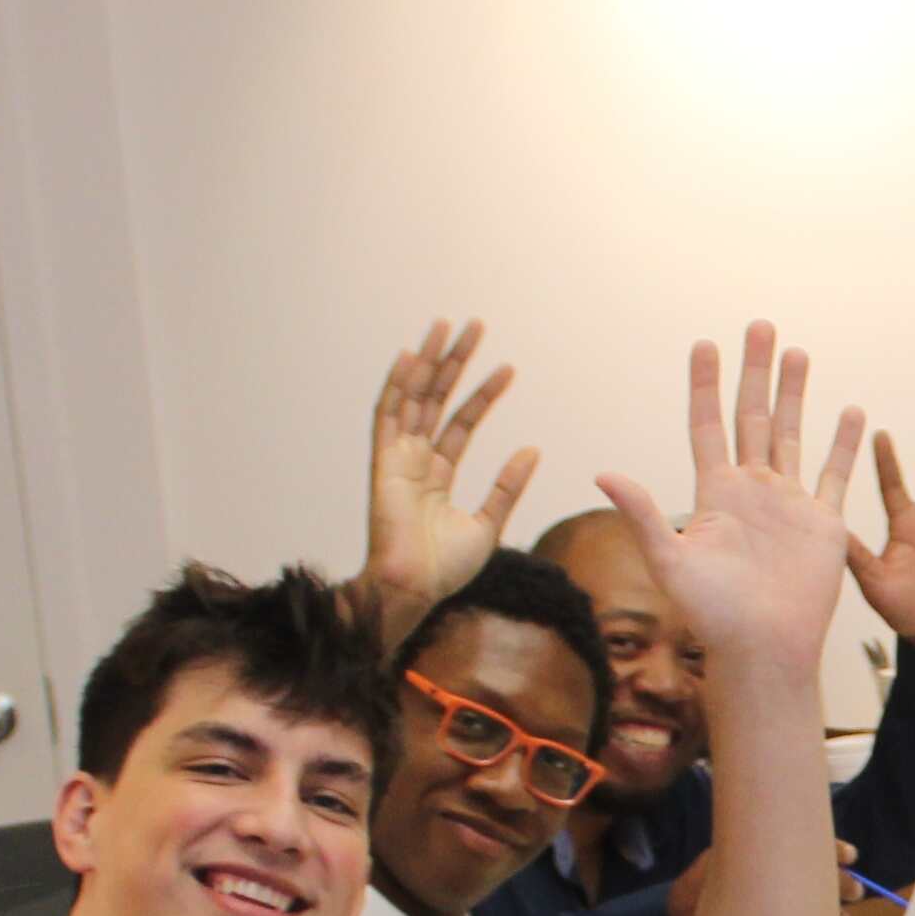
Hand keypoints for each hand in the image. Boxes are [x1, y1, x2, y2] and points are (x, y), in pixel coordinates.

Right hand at [366, 317, 539, 633]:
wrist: (415, 589)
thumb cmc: (445, 569)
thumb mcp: (489, 523)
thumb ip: (507, 486)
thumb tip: (532, 450)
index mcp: (435, 475)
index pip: (461, 423)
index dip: (483, 395)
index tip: (507, 369)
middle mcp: (413, 460)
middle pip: (436, 399)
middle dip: (454, 363)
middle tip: (475, 326)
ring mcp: (396, 459)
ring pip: (413, 398)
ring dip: (428, 362)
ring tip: (447, 327)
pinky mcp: (383, 463)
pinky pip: (387, 416)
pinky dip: (397, 385)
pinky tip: (411, 356)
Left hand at [649, 322, 861, 684]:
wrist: (764, 650)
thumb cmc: (713, 616)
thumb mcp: (671, 561)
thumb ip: (644, 513)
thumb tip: (603, 473)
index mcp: (715, 493)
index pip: (708, 425)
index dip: (706, 385)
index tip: (704, 344)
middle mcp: (751, 490)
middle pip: (751, 416)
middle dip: (755, 371)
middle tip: (759, 326)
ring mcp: (789, 504)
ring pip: (790, 434)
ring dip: (794, 394)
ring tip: (797, 352)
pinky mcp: (823, 523)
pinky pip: (835, 473)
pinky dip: (844, 444)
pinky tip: (850, 412)